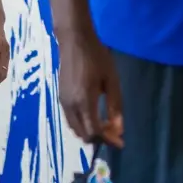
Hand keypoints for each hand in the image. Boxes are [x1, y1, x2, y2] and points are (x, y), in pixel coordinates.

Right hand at [58, 32, 123, 148]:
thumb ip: (116, 106)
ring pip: (75, 129)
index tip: (121, 142)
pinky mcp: (60, 97)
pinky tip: (94, 116)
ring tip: (106, 123)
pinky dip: (83, 124)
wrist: (74, 40)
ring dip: (90, 131)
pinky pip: (71, 119)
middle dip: (100, 138)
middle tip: (114, 131)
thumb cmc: (96, 57)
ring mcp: (63, 101)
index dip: (109, 140)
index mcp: (84, 101)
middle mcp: (70, 105)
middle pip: (83, 134)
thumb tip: (119, 129)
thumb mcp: (112, 80)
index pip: (94, 131)